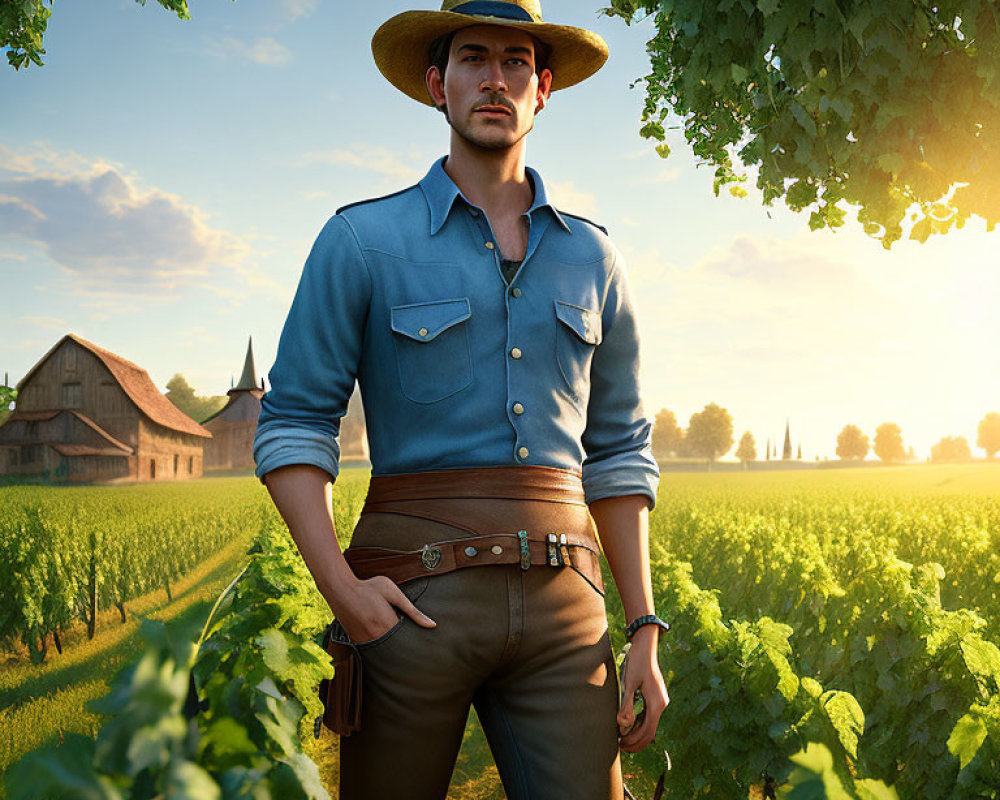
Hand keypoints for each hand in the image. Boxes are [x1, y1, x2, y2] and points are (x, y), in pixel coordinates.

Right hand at [330, 575, 436, 643]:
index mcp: (388, 625)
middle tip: (407, 641)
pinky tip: (377, 633)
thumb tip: (432, 625)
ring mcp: (364, 641)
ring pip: (383, 650)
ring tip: (390, 635)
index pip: (407, 642)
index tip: (420, 643)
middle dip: (402, 646)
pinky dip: (377, 644)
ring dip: (389, 645)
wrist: (341, 589)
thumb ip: (413, 611)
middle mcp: (376, 637)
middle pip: (396, 649)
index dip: (413, 641)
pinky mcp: (355, 641)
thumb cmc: (369, 587)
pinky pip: (370, 648)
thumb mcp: (394, 593)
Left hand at [617, 625, 668, 751]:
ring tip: (623, 740)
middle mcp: (661, 704)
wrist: (645, 648)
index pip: (647, 731)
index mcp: (657, 703)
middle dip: (637, 742)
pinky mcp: (656, 698)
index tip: (621, 744)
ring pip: (651, 725)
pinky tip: (629, 727)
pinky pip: (649, 717)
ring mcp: (660, 702)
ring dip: (638, 735)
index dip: (634, 741)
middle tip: (620, 746)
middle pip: (651, 731)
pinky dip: (640, 726)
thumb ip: (627, 704)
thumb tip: (622, 724)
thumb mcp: (629, 683)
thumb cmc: (636, 663)